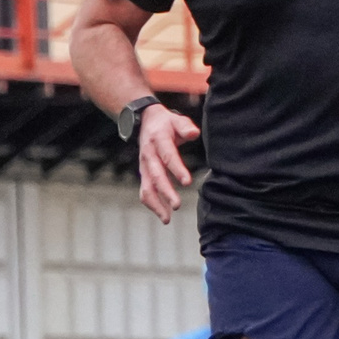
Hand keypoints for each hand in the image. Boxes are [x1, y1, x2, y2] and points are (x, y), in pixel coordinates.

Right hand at [135, 103, 201, 225]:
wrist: (144, 121)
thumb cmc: (166, 123)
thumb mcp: (177, 119)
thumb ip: (185, 127)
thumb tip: (194, 133)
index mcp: (159, 141)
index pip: (168, 156)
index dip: (177, 169)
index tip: (187, 182)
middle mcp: (148, 155)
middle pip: (156, 176)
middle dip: (166, 192)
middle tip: (177, 205)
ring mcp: (144, 166)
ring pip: (147, 188)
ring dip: (156, 204)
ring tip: (167, 219)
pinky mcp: (144, 174)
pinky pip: (145, 191)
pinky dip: (152, 204)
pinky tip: (163, 215)